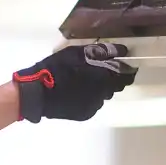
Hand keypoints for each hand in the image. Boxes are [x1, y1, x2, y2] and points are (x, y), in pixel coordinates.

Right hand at [14, 43, 137, 121]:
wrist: (37, 93)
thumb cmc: (57, 68)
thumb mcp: (78, 52)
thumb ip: (102, 51)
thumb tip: (121, 50)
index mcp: (104, 77)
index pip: (127, 76)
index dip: (128, 70)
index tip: (124, 65)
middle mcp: (103, 94)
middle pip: (116, 86)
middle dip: (112, 78)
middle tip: (100, 70)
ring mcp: (94, 106)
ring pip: (103, 95)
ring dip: (99, 88)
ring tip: (83, 80)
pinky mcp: (85, 114)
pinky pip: (92, 103)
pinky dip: (89, 96)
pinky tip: (75, 91)